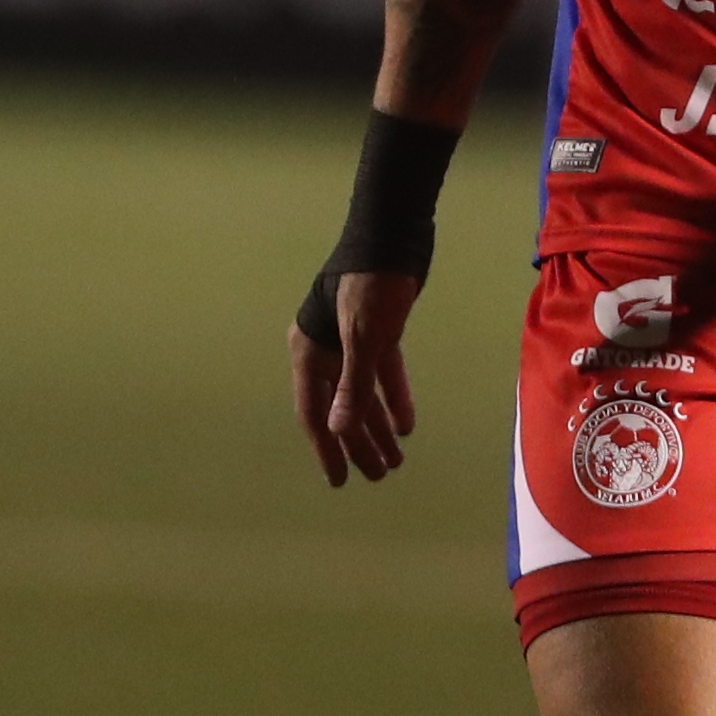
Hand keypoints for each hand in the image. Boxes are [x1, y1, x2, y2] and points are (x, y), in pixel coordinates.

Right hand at [291, 272, 426, 486]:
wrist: (395, 234)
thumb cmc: (373, 284)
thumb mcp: (364, 337)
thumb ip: (352, 386)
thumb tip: (339, 433)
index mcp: (309, 351)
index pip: (314, 412)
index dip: (328, 449)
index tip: (340, 480)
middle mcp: (325, 349)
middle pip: (341, 408)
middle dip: (359, 444)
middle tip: (379, 476)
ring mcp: (351, 341)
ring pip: (362, 393)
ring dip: (378, 426)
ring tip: (395, 460)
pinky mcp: (378, 331)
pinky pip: (383, 373)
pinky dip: (393, 397)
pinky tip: (406, 425)